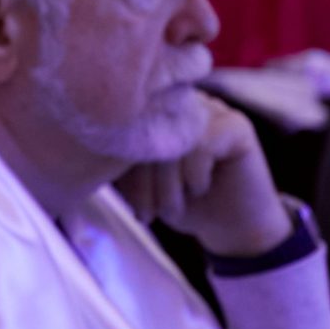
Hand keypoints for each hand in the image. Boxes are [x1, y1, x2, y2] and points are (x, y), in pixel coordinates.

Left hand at [114, 95, 294, 260]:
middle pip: (149, 133)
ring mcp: (212, 109)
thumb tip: (92, 156)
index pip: (126, 130)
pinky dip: (195, 174)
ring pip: (174, 141)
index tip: (133, 208)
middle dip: (143, 183)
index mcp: (158, 111)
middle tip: (147, 215)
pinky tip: (200, 188)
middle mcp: (184, 103)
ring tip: (173, 209)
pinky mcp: (237, 125)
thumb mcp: (142, 185)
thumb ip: (121, 163)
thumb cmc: (184, 203)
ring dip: (168, 185)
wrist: (232, 226)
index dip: (123, 171)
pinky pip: (202, 145)